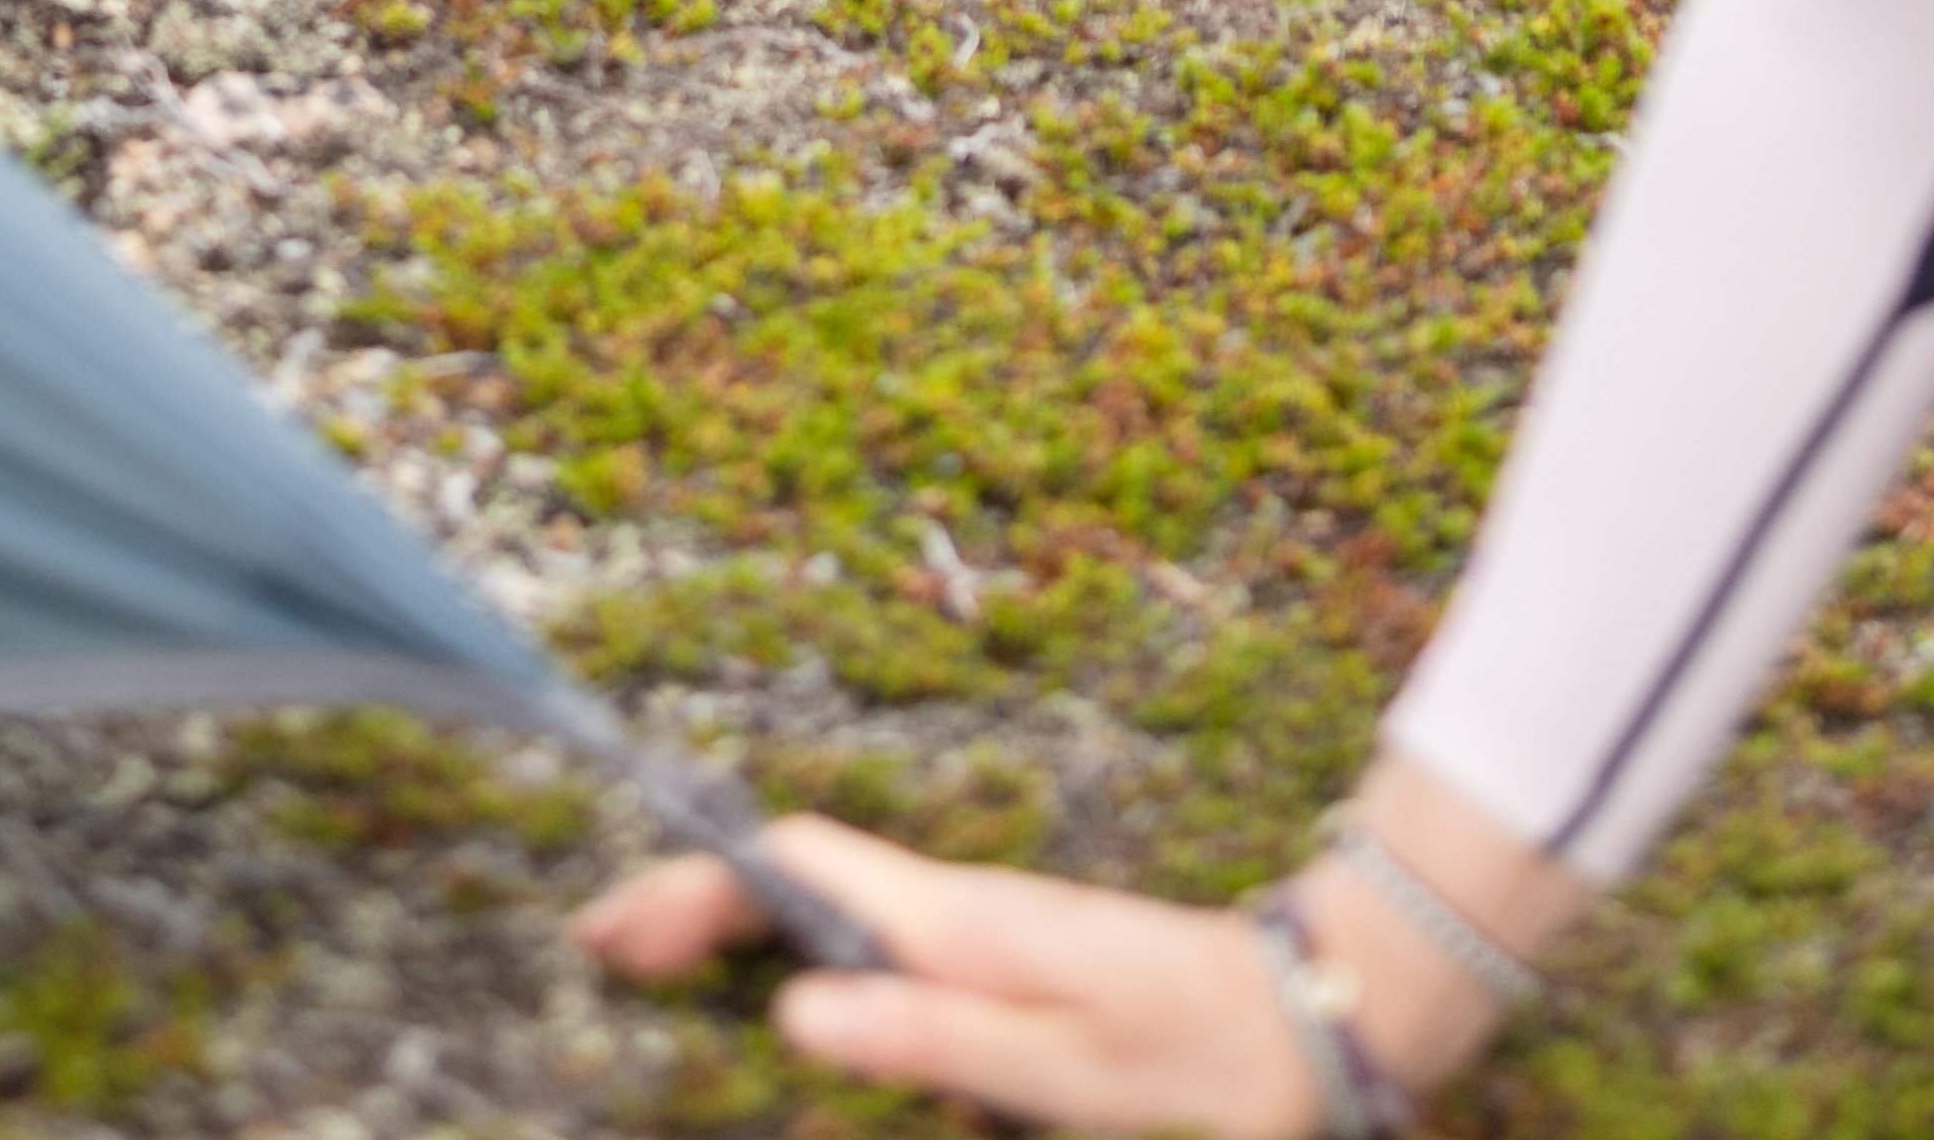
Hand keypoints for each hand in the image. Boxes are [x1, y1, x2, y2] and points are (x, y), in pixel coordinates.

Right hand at [563, 819, 1337, 1137]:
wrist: (1327, 1021)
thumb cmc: (1204, 1059)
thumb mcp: (1066, 1068)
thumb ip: (932, 1036)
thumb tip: (797, 1007)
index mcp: (958, 926)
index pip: (796, 865)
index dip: (696, 885)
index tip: (616, 930)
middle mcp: (961, 911)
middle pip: (797, 876)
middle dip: (695, 901)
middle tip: (606, 947)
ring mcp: (987, 931)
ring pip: (833, 905)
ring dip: (743, 922)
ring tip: (660, 962)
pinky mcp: (1013, 960)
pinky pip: (878, 939)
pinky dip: (806, 947)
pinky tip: (784, 989)